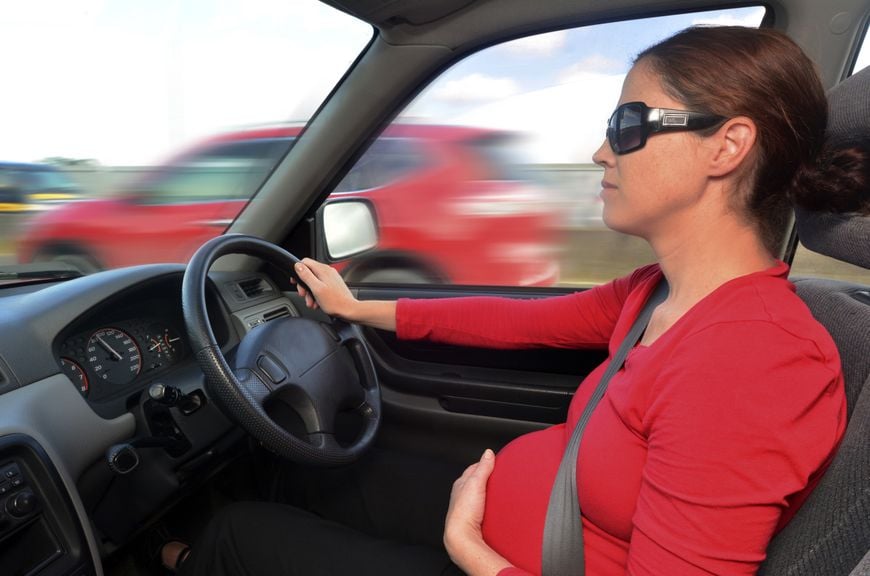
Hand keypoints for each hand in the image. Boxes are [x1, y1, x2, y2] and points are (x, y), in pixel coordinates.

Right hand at [291, 258, 357, 318]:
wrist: (349, 310)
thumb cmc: (334, 302)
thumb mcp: (316, 288)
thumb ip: (306, 276)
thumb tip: (298, 266)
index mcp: (323, 270)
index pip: (305, 262)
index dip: (297, 271)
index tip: (295, 281)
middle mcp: (328, 272)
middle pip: (309, 273)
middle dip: (304, 285)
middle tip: (303, 295)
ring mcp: (331, 278)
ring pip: (314, 282)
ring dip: (310, 293)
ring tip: (312, 302)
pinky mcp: (333, 285)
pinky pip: (320, 287)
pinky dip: (316, 295)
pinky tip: (317, 303)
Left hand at [444, 449, 512, 574]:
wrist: (462, 537)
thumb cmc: (465, 511)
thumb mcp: (475, 483)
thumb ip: (483, 468)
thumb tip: (488, 453)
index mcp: (460, 484)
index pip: (473, 469)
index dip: (484, 464)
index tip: (495, 462)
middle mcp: (461, 496)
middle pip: (475, 482)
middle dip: (486, 478)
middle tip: (500, 475)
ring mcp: (466, 509)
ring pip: (478, 496)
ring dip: (487, 493)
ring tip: (500, 492)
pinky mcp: (473, 520)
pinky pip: (482, 509)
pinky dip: (488, 506)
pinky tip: (496, 509)